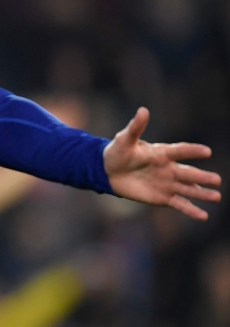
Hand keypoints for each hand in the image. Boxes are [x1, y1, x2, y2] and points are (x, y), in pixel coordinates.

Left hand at [103, 108, 221, 219]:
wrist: (109, 171)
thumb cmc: (118, 152)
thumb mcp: (125, 140)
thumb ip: (135, 127)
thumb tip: (143, 110)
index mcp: (162, 153)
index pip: (179, 151)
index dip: (191, 151)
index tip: (206, 151)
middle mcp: (169, 169)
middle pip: (188, 173)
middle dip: (202, 177)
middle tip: (217, 179)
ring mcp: (167, 184)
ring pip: (188, 189)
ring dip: (201, 194)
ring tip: (216, 196)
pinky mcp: (162, 198)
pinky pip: (179, 204)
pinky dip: (191, 210)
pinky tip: (203, 216)